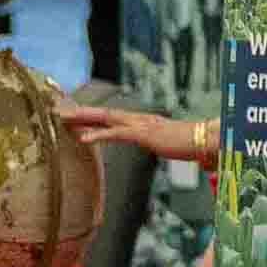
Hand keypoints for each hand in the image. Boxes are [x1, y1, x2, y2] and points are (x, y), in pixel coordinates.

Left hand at [58, 99, 217, 170]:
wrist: (208, 140)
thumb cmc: (197, 144)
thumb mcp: (177, 146)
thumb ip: (171, 146)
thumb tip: (180, 154)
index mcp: (144, 122)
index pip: (113, 117)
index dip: (93, 117)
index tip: (75, 117)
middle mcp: (139, 119)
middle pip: (104, 113)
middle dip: (80, 112)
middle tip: (58, 112)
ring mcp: (141, 125)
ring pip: (105, 119)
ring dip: (82, 119)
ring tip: (62, 120)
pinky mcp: (143, 134)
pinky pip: (115, 134)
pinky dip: (97, 135)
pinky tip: (82, 139)